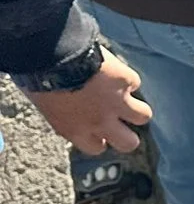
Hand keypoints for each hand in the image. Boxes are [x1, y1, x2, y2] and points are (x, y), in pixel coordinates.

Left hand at [28, 53, 149, 154]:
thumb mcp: (46, 106)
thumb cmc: (39, 79)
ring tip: (126, 98)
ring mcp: (117, 102)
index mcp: (75, 129)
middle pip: (128, 143)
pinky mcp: (126, 81)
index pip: (96, 148)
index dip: (100, 139)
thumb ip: (64, 115)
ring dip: (135, 108)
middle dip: (127, 135)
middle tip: (120, 123)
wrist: (52, 56)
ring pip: (143, 116)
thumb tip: (70, 112)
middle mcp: (100, 121)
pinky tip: (114, 70)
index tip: (98, 131)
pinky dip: (126, 78)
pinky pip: (134, 82)